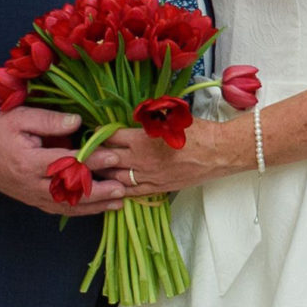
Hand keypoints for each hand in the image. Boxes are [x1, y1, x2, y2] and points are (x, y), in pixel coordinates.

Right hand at [0, 106, 126, 214]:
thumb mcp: (21, 119)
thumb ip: (49, 121)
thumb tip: (78, 122)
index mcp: (28, 162)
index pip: (65, 163)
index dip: (90, 161)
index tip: (111, 156)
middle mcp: (31, 184)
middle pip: (69, 191)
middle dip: (97, 191)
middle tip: (121, 187)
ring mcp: (32, 196)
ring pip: (67, 206)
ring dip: (94, 206)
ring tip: (118, 202)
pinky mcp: (34, 201)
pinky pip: (60, 210)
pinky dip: (81, 211)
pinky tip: (99, 208)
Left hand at [91, 114, 252, 196]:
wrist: (220, 152)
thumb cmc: (199, 131)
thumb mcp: (170, 116)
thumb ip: (148, 117)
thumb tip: (134, 114)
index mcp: (141, 138)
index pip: (110, 137)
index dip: (99, 134)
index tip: (95, 132)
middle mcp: (141, 160)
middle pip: (107, 158)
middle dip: (95, 155)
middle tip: (87, 152)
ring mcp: (148, 176)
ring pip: (115, 177)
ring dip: (103, 174)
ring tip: (95, 170)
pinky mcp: (158, 188)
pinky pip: (132, 192)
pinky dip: (119, 189)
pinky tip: (112, 187)